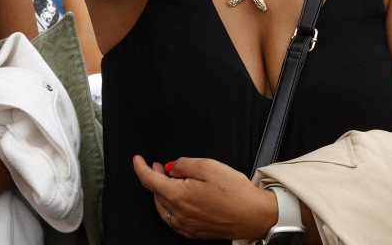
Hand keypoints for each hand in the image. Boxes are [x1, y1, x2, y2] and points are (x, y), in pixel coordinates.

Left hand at [133, 155, 275, 240]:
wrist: (255, 216)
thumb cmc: (235, 191)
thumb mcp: (208, 166)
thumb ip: (183, 164)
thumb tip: (170, 168)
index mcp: (178, 196)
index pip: (150, 180)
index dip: (141, 167)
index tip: (137, 159)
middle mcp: (179, 214)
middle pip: (156, 194)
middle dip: (154, 177)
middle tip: (159, 165)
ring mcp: (186, 226)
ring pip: (163, 207)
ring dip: (162, 192)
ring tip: (169, 179)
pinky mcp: (195, 232)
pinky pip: (173, 218)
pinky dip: (170, 205)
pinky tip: (179, 197)